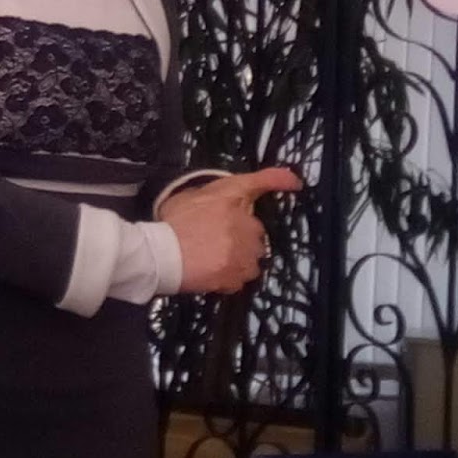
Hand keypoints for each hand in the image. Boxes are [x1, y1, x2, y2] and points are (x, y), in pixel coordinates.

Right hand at [162, 167, 301, 294]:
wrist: (163, 255)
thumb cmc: (171, 224)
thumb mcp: (187, 196)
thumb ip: (208, 197)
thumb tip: (214, 203)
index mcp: (231, 197)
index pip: (262, 182)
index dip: (280, 180)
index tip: (294, 183)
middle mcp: (246, 223)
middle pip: (255, 231)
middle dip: (241, 236)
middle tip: (214, 240)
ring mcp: (246, 251)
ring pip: (250, 256)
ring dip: (237, 258)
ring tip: (212, 259)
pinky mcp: (240, 275)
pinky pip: (239, 277)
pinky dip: (228, 277)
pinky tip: (209, 272)